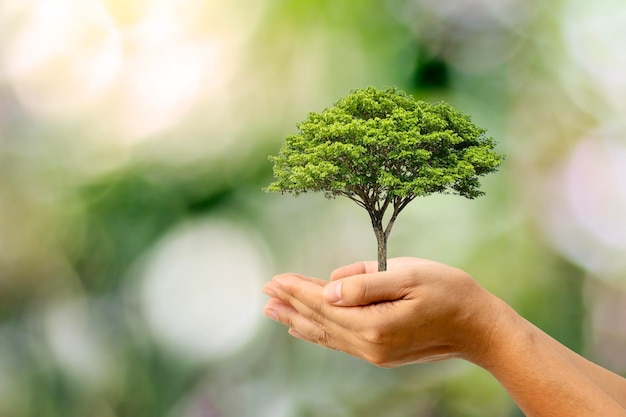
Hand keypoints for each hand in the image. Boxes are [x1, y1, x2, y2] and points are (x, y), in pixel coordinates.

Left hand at [263, 257, 504, 367]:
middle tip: (264, 291)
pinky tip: (303, 328)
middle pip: (319, 321)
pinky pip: (338, 341)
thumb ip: (365, 283)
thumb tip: (327, 287)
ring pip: (325, 334)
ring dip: (297, 319)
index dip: (298, 290)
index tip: (275, 279)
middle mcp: (369, 345)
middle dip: (290, 304)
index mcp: (374, 324)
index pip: (324, 304)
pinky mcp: (379, 353)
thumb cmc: (449, 292)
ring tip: (272, 310)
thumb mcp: (409, 276)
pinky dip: (316, 332)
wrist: (478, 327)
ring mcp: (373, 353)